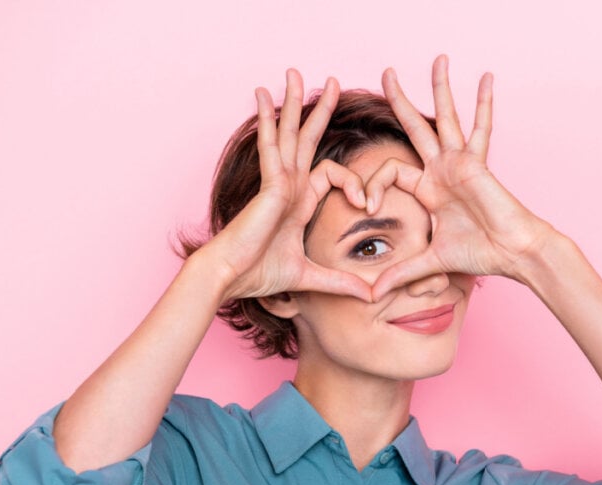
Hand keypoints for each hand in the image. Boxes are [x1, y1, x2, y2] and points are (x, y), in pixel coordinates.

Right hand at [205, 70, 372, 301]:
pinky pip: (272, 145)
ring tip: (296, 72)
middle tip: (332, 81)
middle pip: (306, 138)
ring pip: (288, 133)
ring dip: (293, 103)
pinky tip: (266, 96)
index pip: (332, 173)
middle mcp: (289, 185)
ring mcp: (278, 181)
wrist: (231, 277)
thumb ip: (340, 283)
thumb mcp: (311, 277)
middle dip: (319, 110)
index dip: (355, 184)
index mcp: (299, 201)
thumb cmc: (260, 275)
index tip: (367, 205)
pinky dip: (268, 120)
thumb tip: (370, 297)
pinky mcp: (269, 184)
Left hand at [368, 55, 557, 298]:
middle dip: (399, 101)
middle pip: (415, 128)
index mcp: (429, 190)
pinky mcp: (475, 162)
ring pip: (445, 117)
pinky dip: (483, 103)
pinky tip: (486, 77)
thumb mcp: (430, 262)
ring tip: (438, 58)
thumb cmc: (481, 254)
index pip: (391, 172)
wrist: (513, 253)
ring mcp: (460, 162)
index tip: (363, 207)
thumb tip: (372, 294)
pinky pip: (479, 126)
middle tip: (385, 72)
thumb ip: (401, 272)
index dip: (370, 186)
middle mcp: (443, 170)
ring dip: (439, 87)